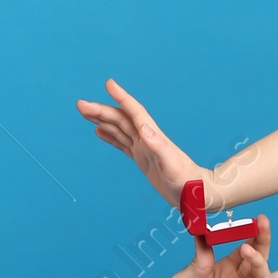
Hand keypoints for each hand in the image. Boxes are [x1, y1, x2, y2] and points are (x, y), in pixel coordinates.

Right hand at [77, 79, 201, 206]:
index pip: (134, 112)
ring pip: (118, 129)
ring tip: (85, 112)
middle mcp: (146, 139)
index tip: (109, 84)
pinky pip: (121, 144)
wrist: (197, 193)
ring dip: (101, 119)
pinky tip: (99, 131)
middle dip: (101, 110)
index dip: (122, 98)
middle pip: (120, 119)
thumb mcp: (172, 165)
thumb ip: (158, 146)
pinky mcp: (142, 159)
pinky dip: (109, 136)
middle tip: (80, 104)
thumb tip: (143, 129)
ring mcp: (143, 148)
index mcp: (153, 137)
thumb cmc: (188, 181)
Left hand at [149, 220, 272, 277]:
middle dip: (262, 241)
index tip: (257, 220)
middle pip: (257, 259)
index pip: (242, 248)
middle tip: (262, 226)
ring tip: (248, 253)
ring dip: (259, 263)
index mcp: (221, 270)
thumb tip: (203, 238)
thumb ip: (197, 263)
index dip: (251, 234)